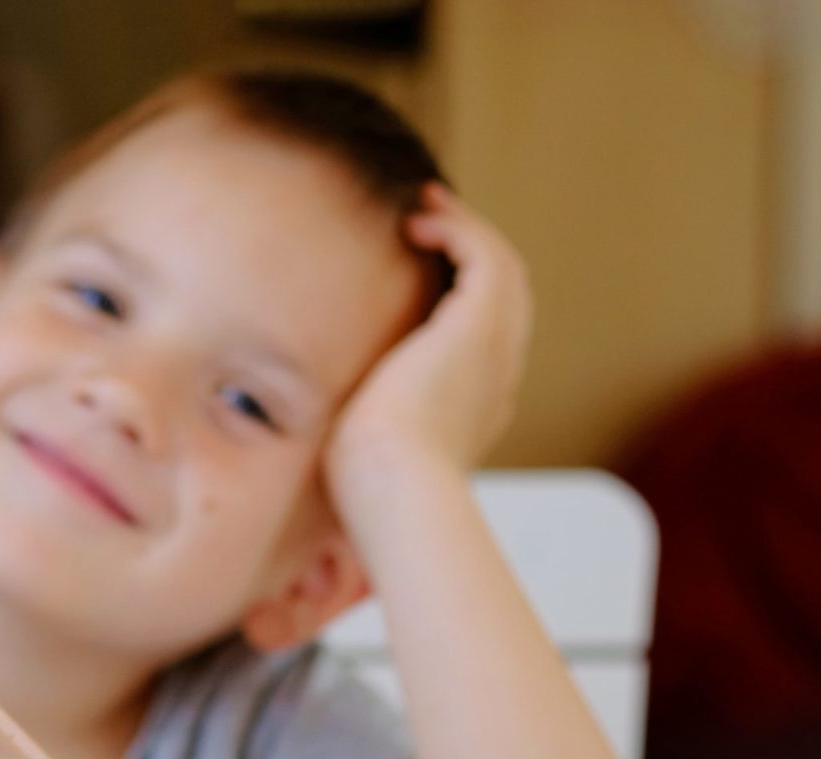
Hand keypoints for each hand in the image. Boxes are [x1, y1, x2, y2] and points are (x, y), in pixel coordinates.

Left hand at [328, 183, 532, 482]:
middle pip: (502, 299)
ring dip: (465, 232)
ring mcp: (496, 351)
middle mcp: (496, 377)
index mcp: (473, 408)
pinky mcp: (481, 326)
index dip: (457, 301)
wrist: (391, 488)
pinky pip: (487, 258)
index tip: (417, 278)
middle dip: (468, 255)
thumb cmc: (366, 487)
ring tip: (424, 209)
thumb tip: (318, 437)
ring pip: (501, 271)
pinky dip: (459, 232)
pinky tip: (417, 225)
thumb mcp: (363, 453)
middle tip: (428, 224)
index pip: (481, 341)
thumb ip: (357, 434)